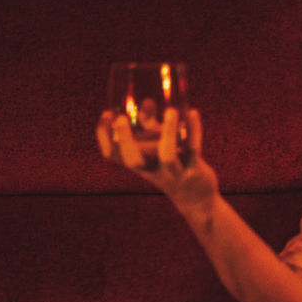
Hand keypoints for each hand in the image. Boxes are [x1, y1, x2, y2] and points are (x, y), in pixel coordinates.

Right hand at [96, 106, 218, 217]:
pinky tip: (192, 112)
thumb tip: (147, 101)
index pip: (112, 154)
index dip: (104, 136)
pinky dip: (193, 130)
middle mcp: (153, 171)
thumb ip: (150, 126)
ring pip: (168, 156)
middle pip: (133, 160)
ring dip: (168, 131)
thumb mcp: (157, 149)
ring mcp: (174, 173)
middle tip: (120, 117)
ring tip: (170, 110)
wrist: (196, 199)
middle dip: (125, 139)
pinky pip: (193, 149)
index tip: (107, 114)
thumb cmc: (172, 167)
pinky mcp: (195, 170)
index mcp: (139, 165)